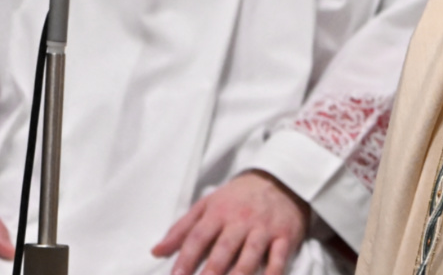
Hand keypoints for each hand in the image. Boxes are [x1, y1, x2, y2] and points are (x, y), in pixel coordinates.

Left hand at [152, 170, 307, 274]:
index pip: (198, 237)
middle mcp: (241, 220)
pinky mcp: (285, 235)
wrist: (281, 179)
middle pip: (224, 249)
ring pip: (250, 255)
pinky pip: (279, 257)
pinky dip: (273, 273)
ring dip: (239, 274)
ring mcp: (264, 228)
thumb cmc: (239, 196)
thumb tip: (157, 251)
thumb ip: (182, 229)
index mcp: (219, 212)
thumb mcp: (208, 204)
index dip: (186, 258)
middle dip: (211, 270)